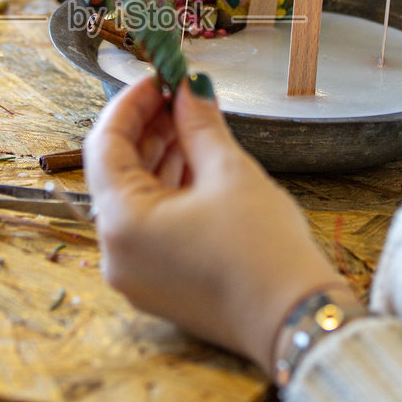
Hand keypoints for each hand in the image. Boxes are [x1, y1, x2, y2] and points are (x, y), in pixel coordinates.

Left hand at [84, 75, 346, 374]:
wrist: (296, 322)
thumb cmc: (264, 253)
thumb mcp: (230, 172)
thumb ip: (199, 125)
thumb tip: (188, 89)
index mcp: (121, 223)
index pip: (105, 145)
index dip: (131, 105)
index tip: (158, 79)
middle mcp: (116, 253)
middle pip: (117, 174)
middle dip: (149, 130)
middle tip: (180, 96)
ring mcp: (135, 274)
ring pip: (136, 200)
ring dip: (160, 159)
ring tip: (194, 125)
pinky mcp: (158, 286)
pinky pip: (150, 228)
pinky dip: (168, 194)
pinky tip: (197, 165)